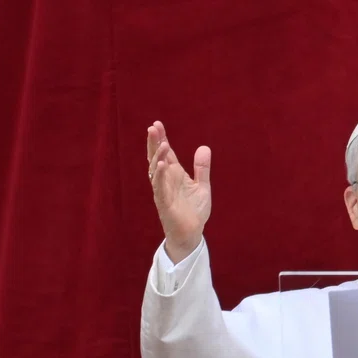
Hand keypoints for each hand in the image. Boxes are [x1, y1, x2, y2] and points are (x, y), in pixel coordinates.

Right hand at [146, 121, 211, 262]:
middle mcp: (166, 181)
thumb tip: (204, 147)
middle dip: (154, 143)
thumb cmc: (194, 211)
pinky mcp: (164, 204)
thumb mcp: (202, 186)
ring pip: (156, 172)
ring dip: (158, 157)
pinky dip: (159, 177)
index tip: (157, 124)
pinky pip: (159, 189)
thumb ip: (202, 168)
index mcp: (174, 175)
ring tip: (162, 144)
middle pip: (156, 158)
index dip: (161, 139)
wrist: (191, 234)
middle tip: (152, 127)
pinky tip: (161, 165)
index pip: (166, 153)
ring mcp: (163, 192)